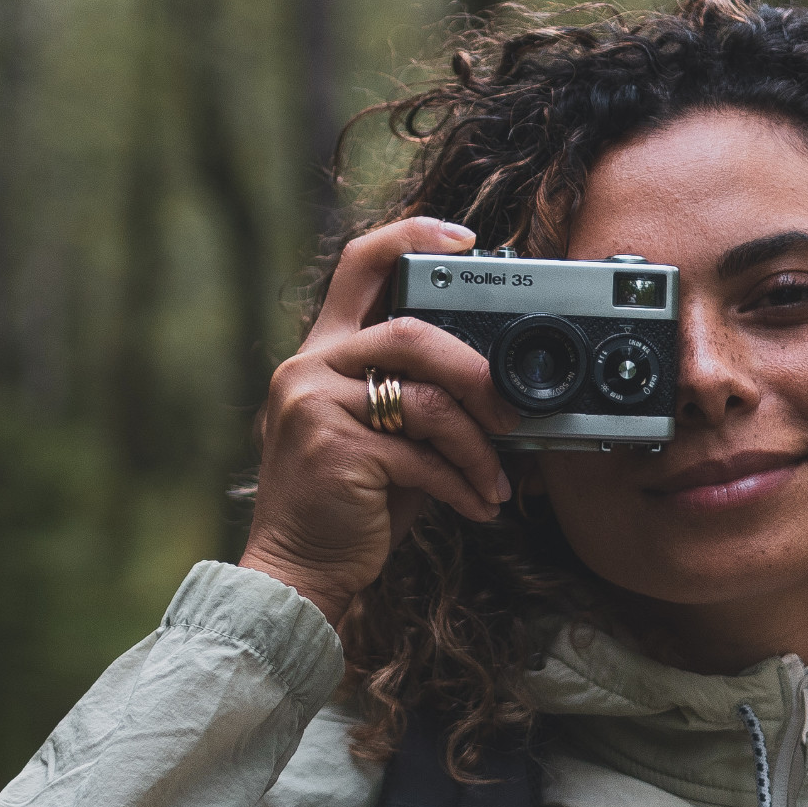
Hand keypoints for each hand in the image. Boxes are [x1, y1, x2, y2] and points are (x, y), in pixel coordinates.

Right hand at [238, 215, 517, 633]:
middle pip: (412, 331)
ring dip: (478, 445)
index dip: (412, 237)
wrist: (298, 569)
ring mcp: (315, 406)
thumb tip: (497, 390)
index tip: (466, 239)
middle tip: (509, 412)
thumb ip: (416, 398)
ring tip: (495, 477)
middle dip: (476, 372)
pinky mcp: (335, 450)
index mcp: (321, 354)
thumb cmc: (348, 505)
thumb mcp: (379, 437)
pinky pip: (423, 457)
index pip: (360, 266)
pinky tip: (477, 505)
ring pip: (427, 399)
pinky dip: (463, 484)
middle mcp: (309, 369)